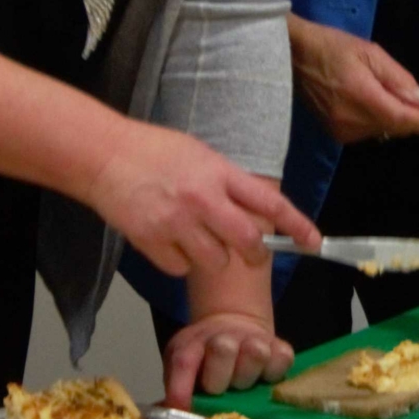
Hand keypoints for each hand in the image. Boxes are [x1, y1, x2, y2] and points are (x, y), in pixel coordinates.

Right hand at [88, 121, 320, 276]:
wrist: (104, 155)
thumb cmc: (152, 150)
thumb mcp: (200, 155)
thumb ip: (227, 182)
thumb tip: (254, 209)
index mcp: (219, 173)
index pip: (270, 203)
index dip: (297, 225)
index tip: (314, 242)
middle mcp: (203, 199)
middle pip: (247, 242)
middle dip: (255, 254)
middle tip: (252, 254)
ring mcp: (177, 222)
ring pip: (215, 261)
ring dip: (213, 257)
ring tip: (196, 238)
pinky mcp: (152, 240)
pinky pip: (181, 268)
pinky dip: (179, 262)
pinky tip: (169, 241)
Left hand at [163, 311, 293, 407]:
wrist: (231, 326)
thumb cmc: (203, 360)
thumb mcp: (182, 367)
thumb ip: (175, 390)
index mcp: (192, 344)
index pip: (183, 362)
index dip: (181, 390)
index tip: (182, 411)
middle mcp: (223, 337)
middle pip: (223, 349)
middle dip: (219, 378)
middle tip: (218, 389)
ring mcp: (253, 339)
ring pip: (256, 352)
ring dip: (248, 374)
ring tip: (242, 382)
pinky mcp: (279, 346)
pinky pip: (282, 358)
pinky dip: (275, 372)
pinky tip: (264, 377)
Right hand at [290, 15, 418, 144]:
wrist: (292, 55)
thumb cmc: (332, 46)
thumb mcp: (371, 53)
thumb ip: (399, 79)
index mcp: (363, 100)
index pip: (404, 120)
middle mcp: (353, 123)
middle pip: (397, 128)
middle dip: (416, 113)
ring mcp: (342, 131)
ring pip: (384, 130)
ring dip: (399, 116)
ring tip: (402, 91)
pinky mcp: (335, 133)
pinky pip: (369, 130)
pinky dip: (382, 118)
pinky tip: (381, 100)